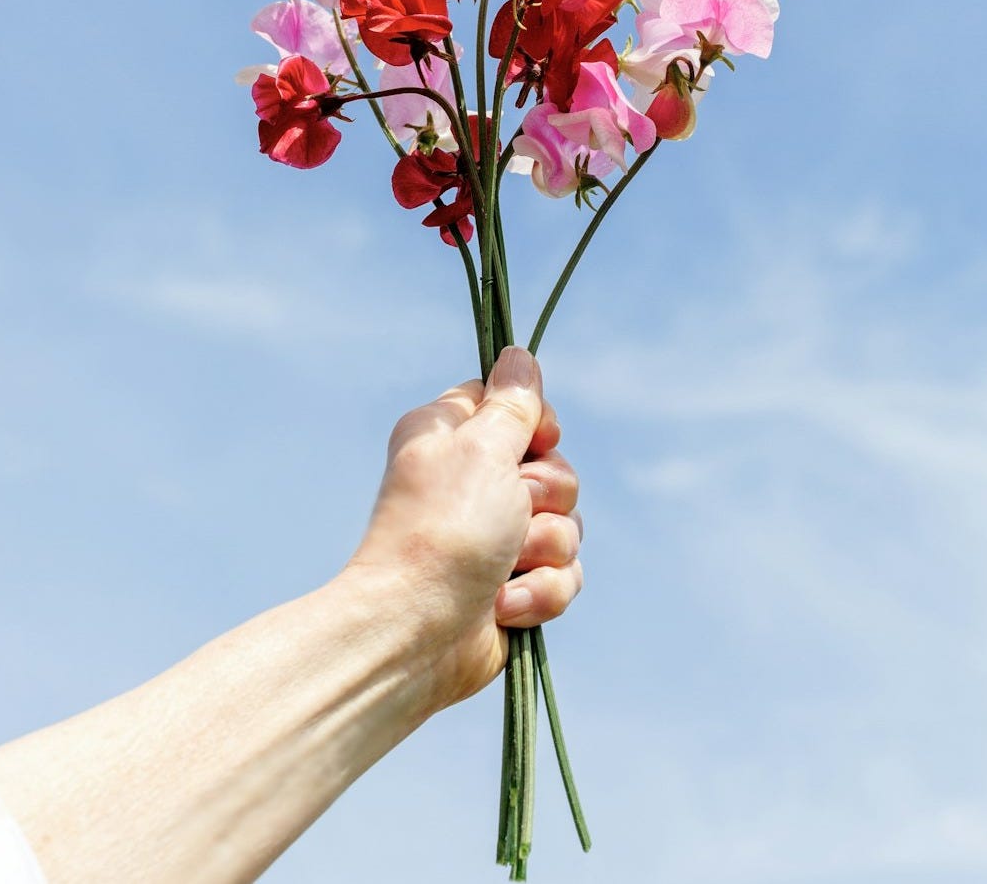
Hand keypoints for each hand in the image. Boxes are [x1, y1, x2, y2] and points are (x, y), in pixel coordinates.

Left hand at [348, 346, 582, 709]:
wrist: (419, 633)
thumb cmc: (445, 529)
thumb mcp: (483, 449)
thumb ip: (513, 403)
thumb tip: (518, 353)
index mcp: (451, 437)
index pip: (515, 404)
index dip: (536, 424)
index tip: (534, 441)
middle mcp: (472, 482)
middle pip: (554, 467)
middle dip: (546, 495)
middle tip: (514, 508)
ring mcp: (495, 537)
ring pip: (567, 525)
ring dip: (544, 548)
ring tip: (504, 565)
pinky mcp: (514, 584)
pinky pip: (563, 575)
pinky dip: (540, 591)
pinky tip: (503, 604)